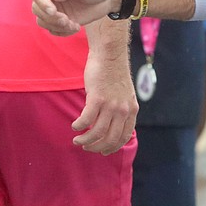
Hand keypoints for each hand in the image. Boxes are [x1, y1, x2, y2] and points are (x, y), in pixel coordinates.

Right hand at [30, 0, 124, 35]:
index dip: (41, 3)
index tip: (53, 11)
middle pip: (37, 9)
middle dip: (50, 18)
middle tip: (66, 20)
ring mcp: (55, 8)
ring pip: (43, 21)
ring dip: (56, 26)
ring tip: (73, 25)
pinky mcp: (61, 19)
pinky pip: (53, 29)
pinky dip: (62, 32)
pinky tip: (76, 27)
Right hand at [72, 35, 138, 154]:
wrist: (110, 54)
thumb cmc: (113, 72)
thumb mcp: (124, 94)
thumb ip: (121, 108)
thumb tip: (111, 124)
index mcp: (131, 110)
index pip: (124, 136)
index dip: (113, 147)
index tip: (103, 151)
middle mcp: (123, 110)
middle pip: (110, 139)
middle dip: (97, 147)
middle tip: (86, 147)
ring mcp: (111, 105)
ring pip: (97, 133)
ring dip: (85, 140)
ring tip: (77, 140)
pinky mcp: (97, 98)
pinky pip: (86, 120)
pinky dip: (79, 126)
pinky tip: (74, 126)